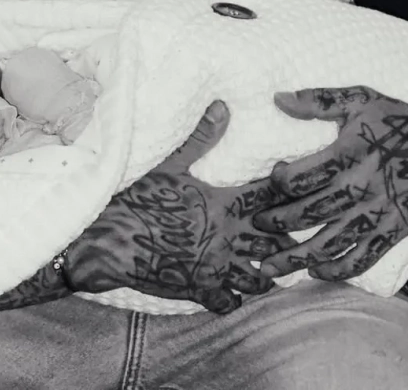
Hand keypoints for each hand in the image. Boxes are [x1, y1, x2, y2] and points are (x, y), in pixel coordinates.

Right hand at [66, 101, 296, 313]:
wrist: (106, 240)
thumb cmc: (135, 198)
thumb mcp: (168, 163)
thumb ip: (200, 137)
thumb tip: (224, 105)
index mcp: (221, 205)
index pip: (269, 196)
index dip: (289, 189)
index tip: (302, 184)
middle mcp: (224, 239)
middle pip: (273, 240)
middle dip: (287, 235)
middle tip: (299, 227)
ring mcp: (212, 268)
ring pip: (259, 277)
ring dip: (270, 270)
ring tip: (279, 262)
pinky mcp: (196, 290)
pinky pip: (229, 302)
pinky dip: (237, 298)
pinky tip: (240, 291)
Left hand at [253, 85, 407, 281]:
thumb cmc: (396, 117)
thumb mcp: (358, 98)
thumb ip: (317, 101)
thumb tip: (278, 98)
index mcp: (349, 154)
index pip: (303, 177)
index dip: (279, 182)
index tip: (270, 181)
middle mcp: (361, 187)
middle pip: (311, 212)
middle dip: (278, 222)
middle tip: (256, 226)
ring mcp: (378, 213)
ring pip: (331, 242)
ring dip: (299, 256)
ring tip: (271, 265)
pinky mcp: (394, 230)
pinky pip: (364, 257)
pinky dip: (338, 269)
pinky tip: (316, 271)